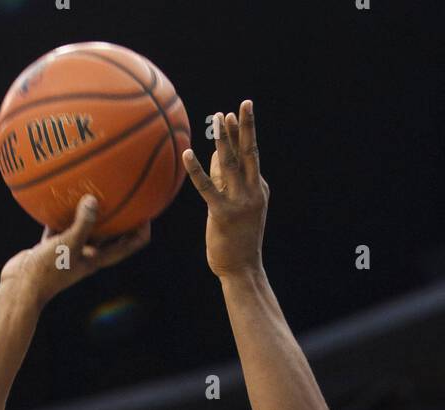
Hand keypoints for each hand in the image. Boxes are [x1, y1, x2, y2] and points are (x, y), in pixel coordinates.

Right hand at [0, 196, 150, 306]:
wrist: (20, 287)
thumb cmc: (47, 271)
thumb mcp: (68, 244)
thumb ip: (83, 223)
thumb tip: (94, 199)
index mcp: (97, 259)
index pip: (129, 246)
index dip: (141, 230)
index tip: (149, 211)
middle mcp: (87, 256)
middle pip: (111, 235)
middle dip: (121, 217)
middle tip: (129, 193)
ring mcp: (69, 251)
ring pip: (85, 228)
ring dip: (91, 212)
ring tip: (96, 189)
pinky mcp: (51, 247)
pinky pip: (59, 225)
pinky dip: (60, 212)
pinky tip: (59, 194)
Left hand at [183, 100, 267, 278]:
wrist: (242, 269)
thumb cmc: (236, 240)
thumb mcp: (235, 208)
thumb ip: (226, 183)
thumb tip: (215, 157)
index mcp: (258, 189)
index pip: (248, 157)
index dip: (242, 134)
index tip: (236, 113)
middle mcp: (253, 192)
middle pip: (250, 153)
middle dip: (247, 127)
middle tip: (244, 104)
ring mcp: (241, 203)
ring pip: (231, 164)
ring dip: (224, 140)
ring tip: (218, 119)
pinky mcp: (224, 214)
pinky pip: (208, 188)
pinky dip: (197, 170)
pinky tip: (187, 154)